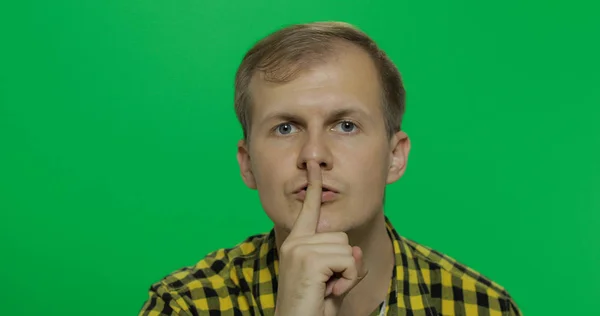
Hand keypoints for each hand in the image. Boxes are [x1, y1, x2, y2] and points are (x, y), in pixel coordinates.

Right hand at [274, 161, 367, 315]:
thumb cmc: (313, 308)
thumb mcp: (335, 280)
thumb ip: (345, 261)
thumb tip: (355, 250)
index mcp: (296, 243)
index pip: (309, 210)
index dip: (314, 186)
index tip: (313, 166)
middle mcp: (295, 242)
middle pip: (341, 235)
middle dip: (345, 263)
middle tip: (329, 285)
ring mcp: (299, 248)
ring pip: (347, 248)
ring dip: (346, 273)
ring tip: (327, 289)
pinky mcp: (308, 258)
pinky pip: (348, 260)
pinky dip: (347, 279)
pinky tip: (329, 290)